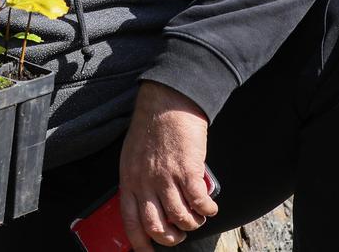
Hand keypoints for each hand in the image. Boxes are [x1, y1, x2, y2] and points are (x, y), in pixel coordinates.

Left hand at [118, 81, 217, 249]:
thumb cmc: (150, 126)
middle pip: (156, 227)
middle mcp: (146, 183)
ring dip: (191, 224)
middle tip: (179, 234)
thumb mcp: (132, 156)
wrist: (168, 102)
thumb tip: (147, 203)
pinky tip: (210, 208)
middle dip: (170, 238)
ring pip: (180, 218)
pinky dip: (207, 210)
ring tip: (197, 218)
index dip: (141, 243)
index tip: (148, 251)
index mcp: (129, 180)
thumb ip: (137, 180)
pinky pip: (198, 202)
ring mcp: (167, 178)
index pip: (131, 223)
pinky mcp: (188, 170)